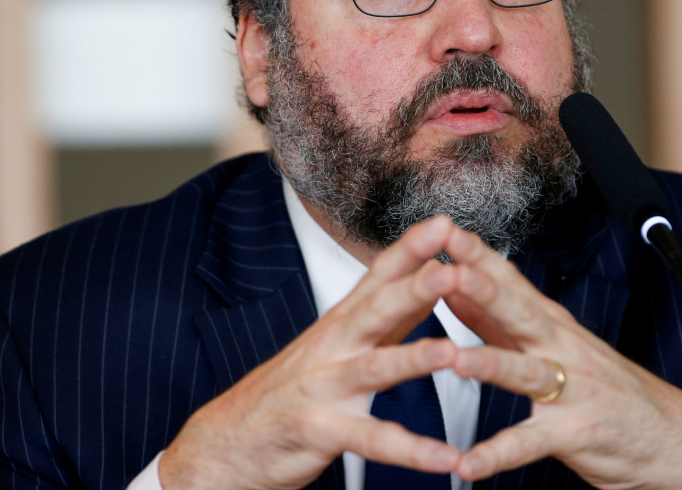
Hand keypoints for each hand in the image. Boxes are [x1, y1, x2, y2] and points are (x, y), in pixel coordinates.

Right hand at [159, 217, 463, 489]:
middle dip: (415, 288)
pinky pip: (371, 441)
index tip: (446, 223)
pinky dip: (412, 451)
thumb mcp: (336, 345)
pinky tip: (447, 458)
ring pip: (374, 369)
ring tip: (453, 353)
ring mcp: (323, 388)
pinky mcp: (319, 431)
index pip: (378, 276)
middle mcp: (332, 347)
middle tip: (453, 270)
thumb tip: (431, 280)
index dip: (411, 248)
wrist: (228, 442)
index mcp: (340, 323)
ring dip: (414, 359)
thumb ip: (387, 317)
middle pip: (377, 311)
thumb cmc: (292, 389)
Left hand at [440, 225, 681, 489]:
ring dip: (490, 363)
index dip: (478, 255)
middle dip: (485, 290)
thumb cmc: (606, 387)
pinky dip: (499, 454)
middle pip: (519, 312)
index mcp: (551, 324)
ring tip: (454, 359)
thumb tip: (453, 288)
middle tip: (451, 271)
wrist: (673, 436)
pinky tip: (469, 463)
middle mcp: (561, 348)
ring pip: (526, 371)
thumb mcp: (552, 343)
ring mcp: (570, 390)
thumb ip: (497, 319)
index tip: (442, 230)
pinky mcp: (575, 433)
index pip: (511, 280)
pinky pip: (531, 443)